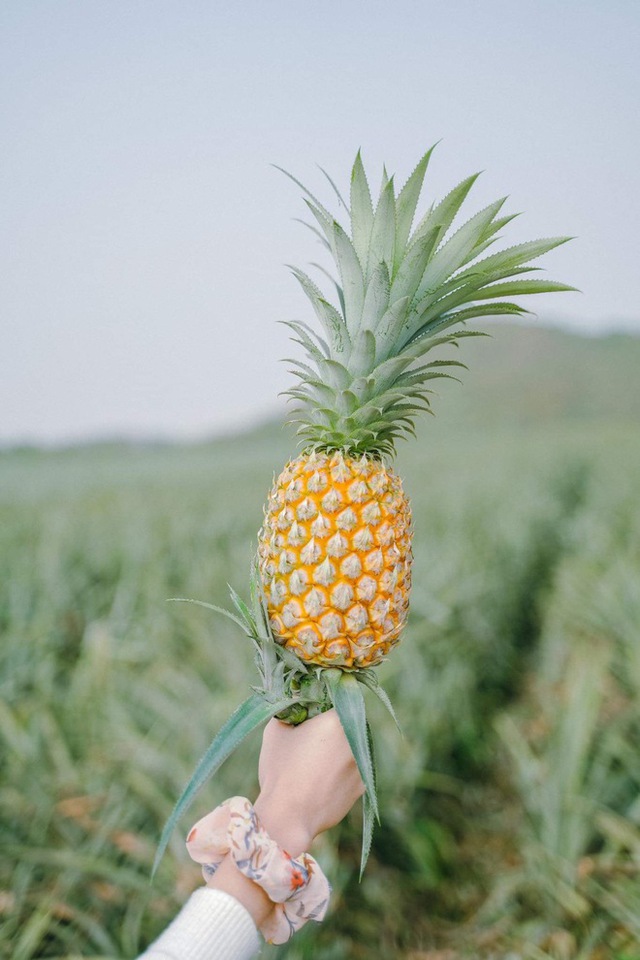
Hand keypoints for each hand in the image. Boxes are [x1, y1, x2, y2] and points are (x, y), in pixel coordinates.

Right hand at [254, 709, 364, 854]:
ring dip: (340, 750)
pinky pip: (353, 770)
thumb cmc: (279, 770)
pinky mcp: (362, 786)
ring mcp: (362, 764)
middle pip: (349, 724)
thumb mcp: (276, 730)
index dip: (325, 708)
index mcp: (337, 720)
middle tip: (315, 740)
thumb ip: (289, 711)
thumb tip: (295, 704)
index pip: (338, 702)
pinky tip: (323, 780)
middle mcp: (356, 739)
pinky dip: (342, 772)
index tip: (313, 717)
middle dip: (335, 729)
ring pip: (353, 748)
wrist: (289, 817)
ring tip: (318, 763)